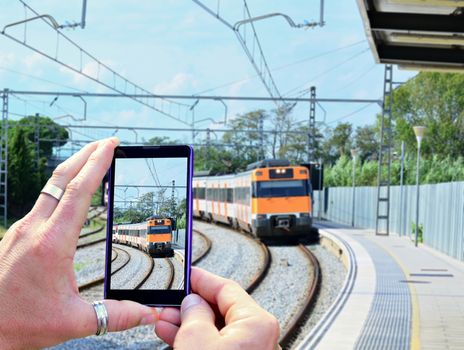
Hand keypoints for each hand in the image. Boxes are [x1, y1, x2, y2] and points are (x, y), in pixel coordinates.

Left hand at [0, 138, 156, 349]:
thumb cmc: (19, 324)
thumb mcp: (73, 322)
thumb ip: (116, 315)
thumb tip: (149, 313)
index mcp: (52, 243)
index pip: (79, 191)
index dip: (98, 164)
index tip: (112, 145)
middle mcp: (34, 229)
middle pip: (62, 177)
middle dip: (87, 154)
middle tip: (108, 142)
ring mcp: (22, 229)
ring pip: (50, 186)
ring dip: (73, 168)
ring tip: (93, 160)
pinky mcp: (16, 235)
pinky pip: (43, 200)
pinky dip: (62, 186)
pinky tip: (70, 192)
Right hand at [155, 267, 279, 349]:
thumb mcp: (197, 340)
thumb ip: (193, 314)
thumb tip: (191, 303)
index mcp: (257, 322)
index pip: (226, 287)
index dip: (202, 279)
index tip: (187, 274)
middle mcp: (259, 336)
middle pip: (221, 308)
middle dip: (192, 305)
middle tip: (171, 302)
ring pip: (217, 329)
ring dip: (190, 323)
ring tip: (166, 321)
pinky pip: (217, 344)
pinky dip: (198, 340)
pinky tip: (175, 336)